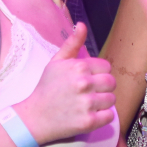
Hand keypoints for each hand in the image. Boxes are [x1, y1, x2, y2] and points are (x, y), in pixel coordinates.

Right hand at [17, 23, 115, 144]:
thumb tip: (82, 25)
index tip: (88, 80)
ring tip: (88, 104)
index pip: (106, 67)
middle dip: (103, 88)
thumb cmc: (46, 88)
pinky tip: (89, 115)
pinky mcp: (89, 122)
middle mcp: (84, 83)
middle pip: (111, 82)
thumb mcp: (56, 62)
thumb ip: (72, 43)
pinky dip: (102, 117)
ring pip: (112, 99)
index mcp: (79, 66)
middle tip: (90, 93)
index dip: (98, 74)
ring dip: (103, 103)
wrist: (34, 117)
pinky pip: (110, 116)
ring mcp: (87, 103)